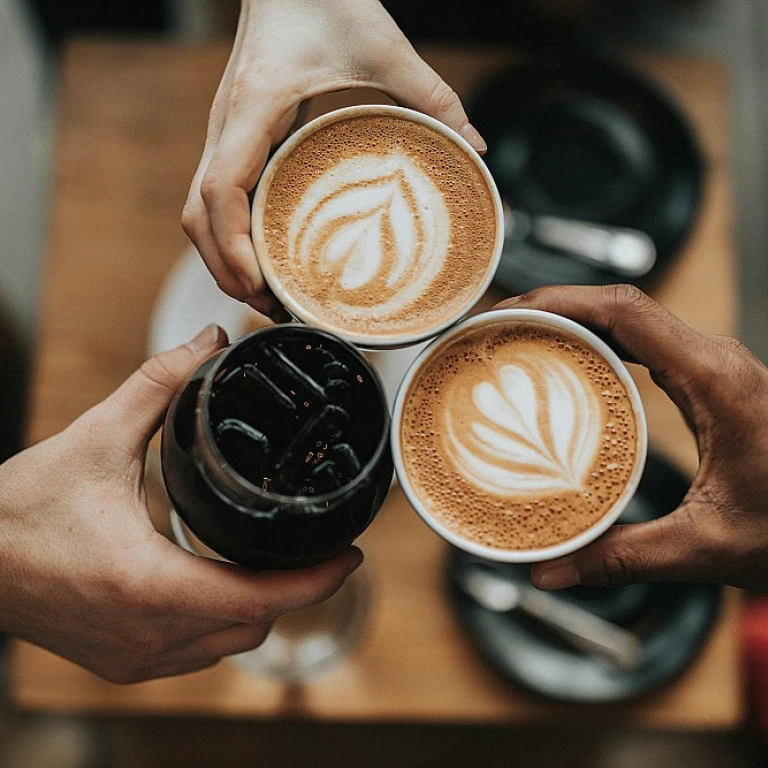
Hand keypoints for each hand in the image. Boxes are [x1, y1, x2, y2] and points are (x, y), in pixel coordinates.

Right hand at [0, 325, 361, 682]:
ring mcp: (134, 658)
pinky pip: (196, 654)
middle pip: (255, 625)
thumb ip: (159, 385)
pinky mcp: (121, 663)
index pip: (260, 599)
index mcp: (148, 583)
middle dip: (297, 590)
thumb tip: (209, 342)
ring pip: (228, 645)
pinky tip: (223, 587)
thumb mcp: (95, 437)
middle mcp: (147, 634)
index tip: (351, 554)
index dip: (316, 580)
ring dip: (260, 608)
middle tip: (318, 547)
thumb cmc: (18, 509)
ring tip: (279, 563)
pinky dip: (222, 624)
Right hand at [182, 0, 484, 315]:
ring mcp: (223, 133)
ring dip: (223, 259)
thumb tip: (474, 147)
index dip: (231, 247)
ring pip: (197, 212)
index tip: (259, 284)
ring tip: (266, 296)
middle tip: (272, 308)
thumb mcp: (383, 45)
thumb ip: (432, 95)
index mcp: (253, 107)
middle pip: (197, 218)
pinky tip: (264, 257)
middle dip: (226, 271)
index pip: (218, 191)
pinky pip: (215, 198)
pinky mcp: (234, 138)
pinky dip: (230, 236)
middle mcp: (225, 125)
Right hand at [496, 285, 767, 590]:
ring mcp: (713, 366)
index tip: (508, 312)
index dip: (559, 300)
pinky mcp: (709, 380)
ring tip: (520, 338)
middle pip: (620, 303)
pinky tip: (569, 364)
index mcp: (714, 379)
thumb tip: (549, 571)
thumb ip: (622, 557)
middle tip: (496, 327)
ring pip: (632, 318)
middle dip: (552, 305)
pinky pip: (645, 342)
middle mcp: (714, 359)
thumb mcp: (707, 546)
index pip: (625, 310)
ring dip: (574, 319)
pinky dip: (599, 340)